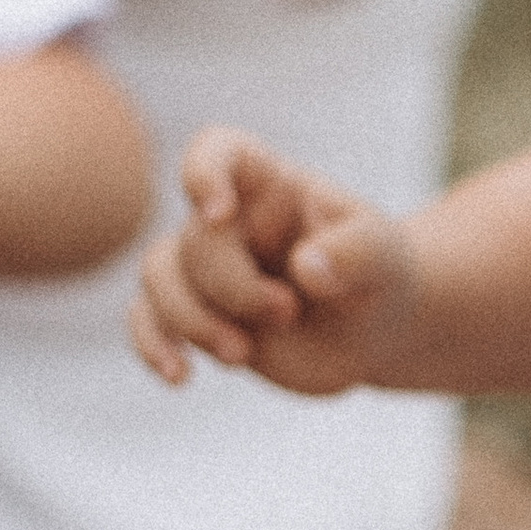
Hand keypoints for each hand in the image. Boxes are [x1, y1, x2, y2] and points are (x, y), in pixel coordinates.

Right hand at [132, 126, 419, 392]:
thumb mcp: (384, 258)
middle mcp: (227, 220)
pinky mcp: (199, 314)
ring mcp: (207, 268)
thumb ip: (355, 253)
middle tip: (288, 314)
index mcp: (268, 184)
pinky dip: (152, 346)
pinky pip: (146, 319)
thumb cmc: (377, 276)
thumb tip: (307, 268)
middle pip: (195, 240)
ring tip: (241, 356)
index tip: (219, 213)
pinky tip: (179, 377)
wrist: (373, 330)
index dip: (204, 173)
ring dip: (192, 321)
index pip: (218, 151)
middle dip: (234, 288)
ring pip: (159, 276)